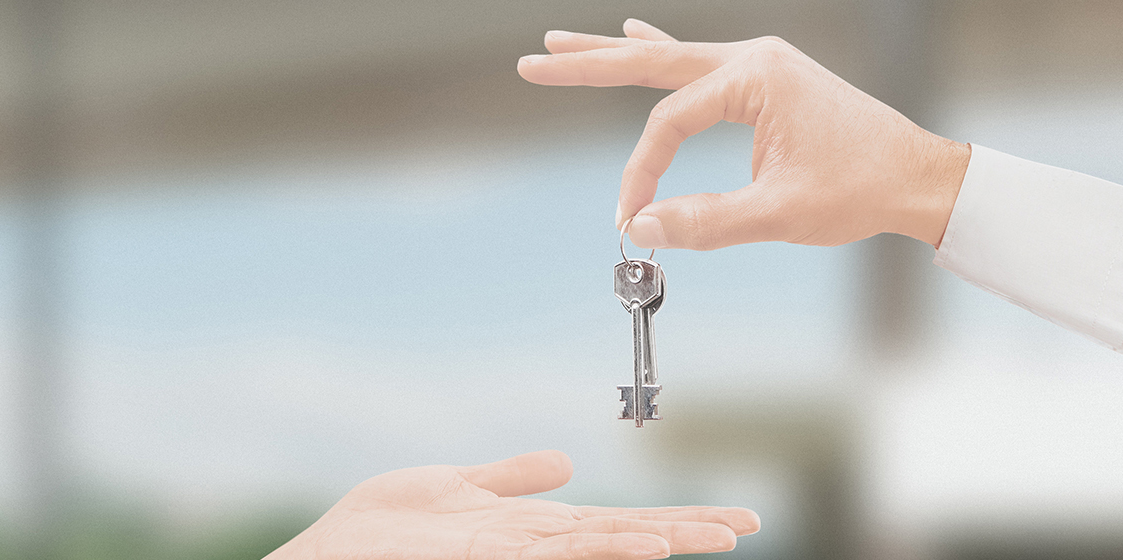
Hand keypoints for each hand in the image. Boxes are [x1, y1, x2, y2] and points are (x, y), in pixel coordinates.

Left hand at [265, 450, 759, 559]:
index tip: (732, 518)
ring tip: (701, 538)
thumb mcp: (449, 487)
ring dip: (648, 542)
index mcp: (527, 530)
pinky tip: (631, 545)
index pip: (616, 521)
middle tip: (748, 527)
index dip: (673, 518)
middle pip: (621, 535)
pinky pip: (548, 555)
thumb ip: (509, 476)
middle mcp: (528, 548)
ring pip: (592, 549)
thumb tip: (568, 462)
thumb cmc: (373, 534)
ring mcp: (506, 559)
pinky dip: (597, 550)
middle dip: (683, 532)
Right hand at [518, 19, 970, 249]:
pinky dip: (663, 55)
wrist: (918, 176)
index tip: (629, 216)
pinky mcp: (768, 81)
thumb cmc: (861, 188)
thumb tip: (643, 227)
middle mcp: (754, 58)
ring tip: (564, 43)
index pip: (670, 122)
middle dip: (589, 63)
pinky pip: (699, 64)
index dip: (642, 170)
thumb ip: (708, 221)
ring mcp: (761, 65)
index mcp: (756, 76)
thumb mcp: (780, 213)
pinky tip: (638, 36)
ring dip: (616, 54)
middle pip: (652, 61)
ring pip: (671, 58)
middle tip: (532, 62)